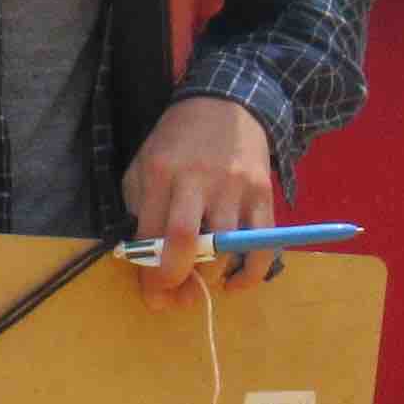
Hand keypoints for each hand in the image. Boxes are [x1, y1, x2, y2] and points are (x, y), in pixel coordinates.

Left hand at [120, 93, 280, 301]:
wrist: (226, 103)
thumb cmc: (177, 141)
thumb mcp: (144, 164)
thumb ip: (139, 208)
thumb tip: (142, 260)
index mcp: (161, 172)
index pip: (154, 235)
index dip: (152, 275)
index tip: (152, 297)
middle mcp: (199, 179)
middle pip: (191, 243)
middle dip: (182, 283)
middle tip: (177, 300)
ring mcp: (236, 186)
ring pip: (227, 249)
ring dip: (213, 280)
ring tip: (202, 288)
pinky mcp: (264, 193)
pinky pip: (263, 245)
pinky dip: (250, 274)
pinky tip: (233, 282)